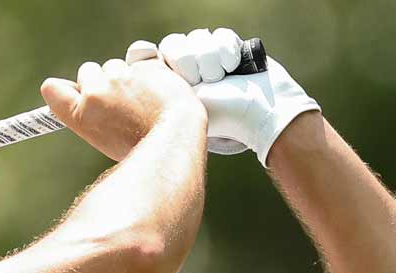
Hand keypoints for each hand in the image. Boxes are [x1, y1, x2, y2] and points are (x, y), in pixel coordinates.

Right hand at [40, 53, 204, 162]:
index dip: (61, 89)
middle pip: (87, 71)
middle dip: (100, 80)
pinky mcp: (144, 65)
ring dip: (125, 76)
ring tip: (142, 100)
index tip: (70, 91)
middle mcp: (96, 92)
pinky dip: (149, 74)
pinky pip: (141, 63)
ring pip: (115, 65)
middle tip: (118, 101)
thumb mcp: (106, 139)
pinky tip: (158, 92)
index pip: (52, 89)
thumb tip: (81, 97)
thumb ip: (91, 115)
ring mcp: (121, 77)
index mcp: (81, 115)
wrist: (175, 137)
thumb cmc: (141, 146)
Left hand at [126, 28, 319, 165]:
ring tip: (221, 79)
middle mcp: (186, 68)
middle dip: (190, 63)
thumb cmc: (219, 115)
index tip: (182, 77)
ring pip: (197, 37)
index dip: (168, 60)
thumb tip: (135, 53)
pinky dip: (227, 50)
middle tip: (203, 83)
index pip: (154, 54)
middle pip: (174, 43)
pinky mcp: (228, 47)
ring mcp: (207, 57)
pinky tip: (234, 67)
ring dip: (210, 59)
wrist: (260, 112)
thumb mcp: (179, 104)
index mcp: (169, 83)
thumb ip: (155, 83)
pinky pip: (218, 34)